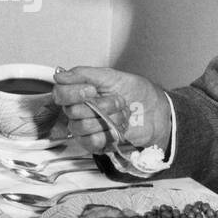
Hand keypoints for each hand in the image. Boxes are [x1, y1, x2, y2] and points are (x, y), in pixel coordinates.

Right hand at [52, 66, 171, 154]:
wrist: (157, 113)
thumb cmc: (138, 93)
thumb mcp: (112, 76)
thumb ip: (84, 74)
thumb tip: (60, 74)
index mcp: (81, 92)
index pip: (60, 93)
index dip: (74, 93)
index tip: (92, 90)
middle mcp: (81, 110)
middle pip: (72, 111)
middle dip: (100, 105)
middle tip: (117, 101)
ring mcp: (88, 128)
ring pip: (82, 126)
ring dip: (107, 119)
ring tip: (121, 114)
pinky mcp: (97, 143)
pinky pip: (90, 142)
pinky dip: (106, 135)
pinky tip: (116, 129)